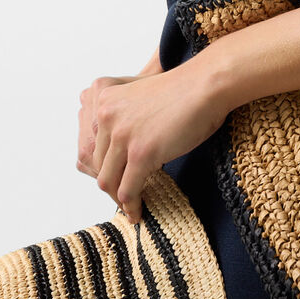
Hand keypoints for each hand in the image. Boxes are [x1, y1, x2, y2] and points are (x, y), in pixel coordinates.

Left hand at [86, 58, 231, 223]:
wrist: (206, 86)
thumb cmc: (186, 91)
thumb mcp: (142, 95)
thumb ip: (127, 116)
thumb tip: (125, 151)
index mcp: (104, 99)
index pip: (93, 143)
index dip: (106, 164)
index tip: (118, 177)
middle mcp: (105, 116)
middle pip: (97, 163)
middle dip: (112, 183)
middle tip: (126, 196)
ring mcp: (122, 135)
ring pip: (108, 180)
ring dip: (119, 198)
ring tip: (132, 208)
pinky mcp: (140, 153)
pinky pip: (127, 189)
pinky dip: (132, 206)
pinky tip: (139, 212)